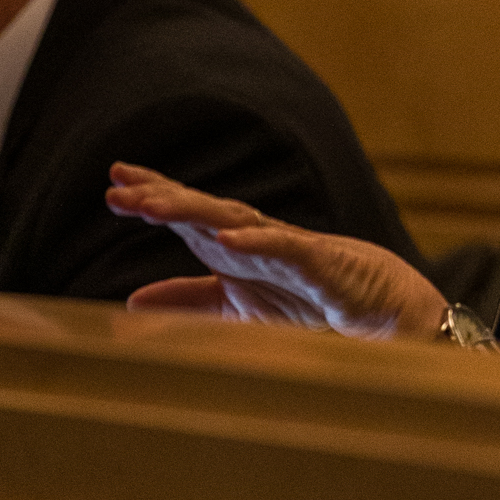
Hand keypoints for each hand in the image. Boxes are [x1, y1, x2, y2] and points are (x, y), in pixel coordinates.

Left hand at [106, 163, 446, 339]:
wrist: (386, 314)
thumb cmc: (314, 304)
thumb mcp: (238, 308)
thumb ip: (189, 301)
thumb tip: (130, 302)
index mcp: (238, 249)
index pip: (190, 216)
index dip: (155, 199)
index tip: (114, 185)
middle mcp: (260, 241)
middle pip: (205, 211)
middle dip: (162, 196)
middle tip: (118, 186)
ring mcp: (291, 250)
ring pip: (237, 222)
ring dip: (195, 211)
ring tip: (155, 206)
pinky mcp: (322, 266)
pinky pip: (286, 249)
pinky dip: (256, 243)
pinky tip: (224, 239)